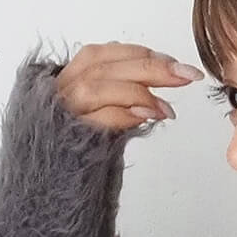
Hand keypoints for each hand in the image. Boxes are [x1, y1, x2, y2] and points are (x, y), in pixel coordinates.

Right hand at [53, 41, 206, 133]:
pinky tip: (146, 117)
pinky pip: (96, 118)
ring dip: (138, 94)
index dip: (145, 55)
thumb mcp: (104, 111)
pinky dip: (123, 114)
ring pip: (98, 86)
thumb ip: (125, 91)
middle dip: (151, 68)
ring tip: (166, 109)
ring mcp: (63, 112)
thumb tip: (164, 76)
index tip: (176, 63)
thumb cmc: (81, 147)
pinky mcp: (68, 137)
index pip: (110, 54)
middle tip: (185, 75)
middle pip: (107, 66)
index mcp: (72, 76)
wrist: (51, 182)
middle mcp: (63, 89)